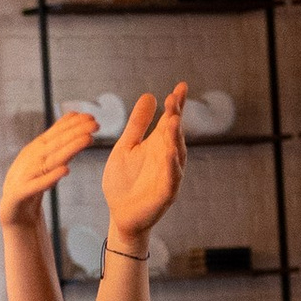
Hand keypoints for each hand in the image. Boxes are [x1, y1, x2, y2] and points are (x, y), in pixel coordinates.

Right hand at [0, 110, 99, 230]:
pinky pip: (37, 185)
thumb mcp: (46, 161)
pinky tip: (65, 170)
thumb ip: (59, 142)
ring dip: (69, 149)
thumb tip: (74, 117)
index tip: (92, 117)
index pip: (56, 134)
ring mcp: (24, 175)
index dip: (73, 124)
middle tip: (95, 124)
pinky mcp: (20, 194)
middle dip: (76, 132)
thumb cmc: (32, 184)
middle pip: (56, 144)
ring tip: (87, 140)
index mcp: (36, 150)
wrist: (11, 213)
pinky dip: (50, 177)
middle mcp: (30, 159)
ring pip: (50, 160)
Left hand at [101, 83, 187, 238]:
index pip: (171, 120)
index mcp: (159, 144)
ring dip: (175, 138)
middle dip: (176, 117)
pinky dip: (171, 166)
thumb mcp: (126, 146)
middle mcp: (168, 157)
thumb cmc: (125, 180)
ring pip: (176, 154)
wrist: (120, 214)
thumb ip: (137, 124)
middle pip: (175, 134)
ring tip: (172, 120)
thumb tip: (150, 95)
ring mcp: (169, 175)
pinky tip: (169, 152)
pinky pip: (171, 178)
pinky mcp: (165, 194)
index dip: (176, 104)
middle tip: (174, 98)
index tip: (180, 86)